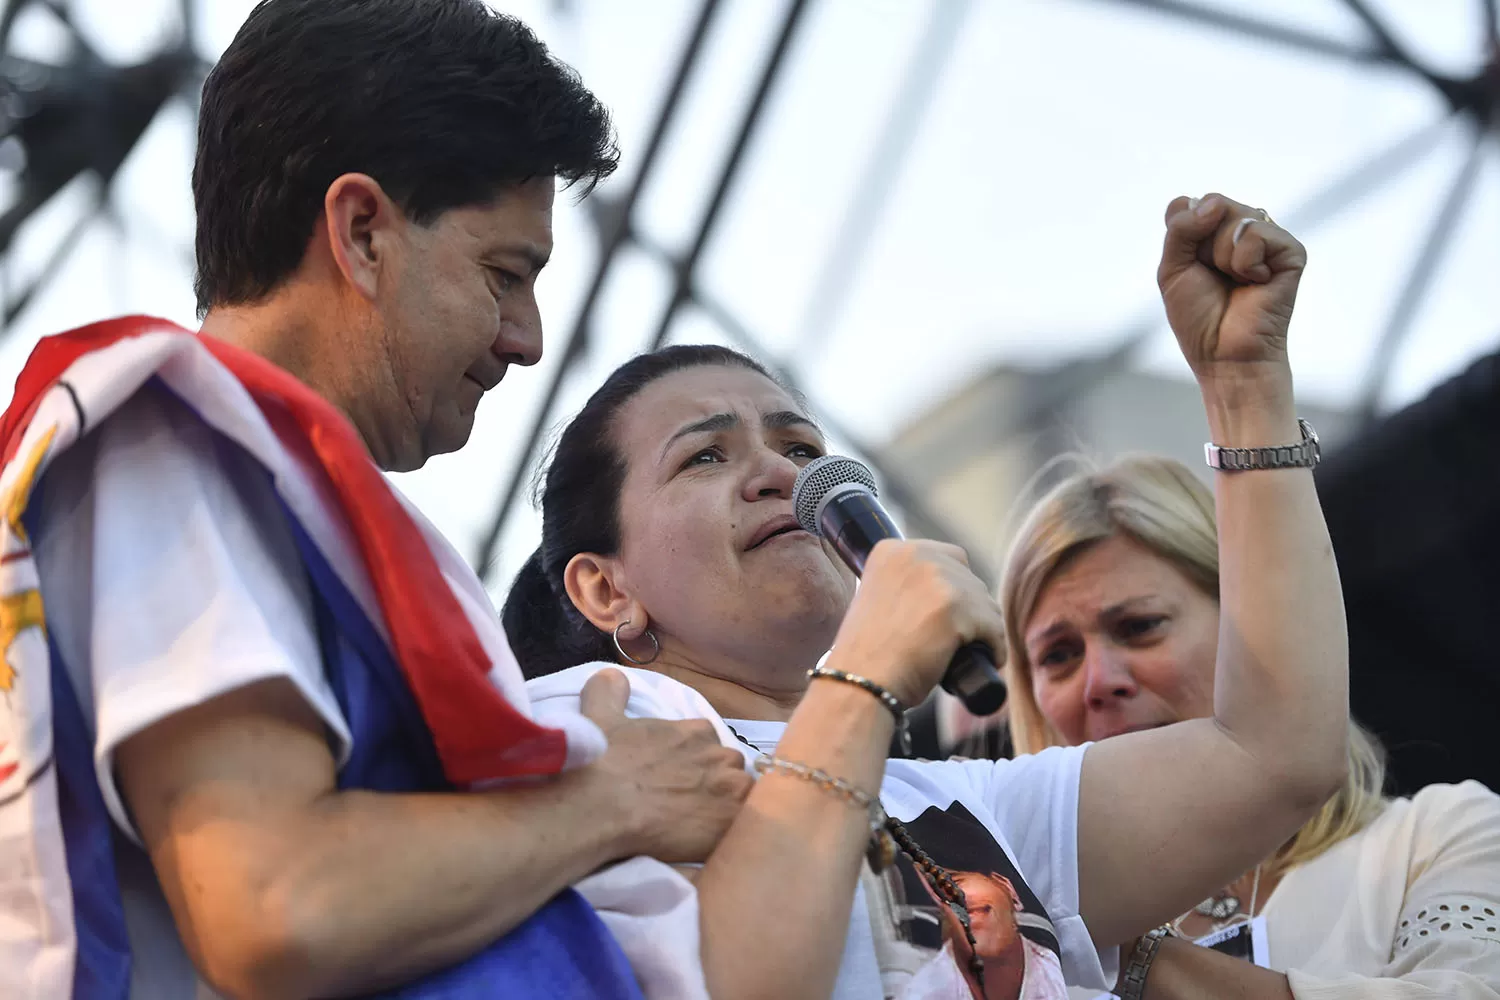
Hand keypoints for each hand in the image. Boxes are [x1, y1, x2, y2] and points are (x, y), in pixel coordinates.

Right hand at [578, 668, 752, 863]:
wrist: (602, 805)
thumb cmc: (604, 761)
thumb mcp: (601, 715)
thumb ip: (610, 691)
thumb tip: (612, 675)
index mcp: (698, 730)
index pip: (709, 743)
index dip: (695, 761)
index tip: (678, 776)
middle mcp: (722, 754)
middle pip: (729, 769)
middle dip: (714, 783)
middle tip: (687, 803)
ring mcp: (732, 789)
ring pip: (740, 796)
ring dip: (725, 806)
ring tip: (698, 824)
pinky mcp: (734, 822)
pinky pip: (745, 826)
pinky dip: (730, 830)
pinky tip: (709, 837)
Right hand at [826, 539, 1004, 706]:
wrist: (859, 683)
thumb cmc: (866, 656)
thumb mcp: (878, 600)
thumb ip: (904, 587)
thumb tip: (945, 595)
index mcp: (891, 550)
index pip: (948, 557)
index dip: (954, 587)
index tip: (950, 613)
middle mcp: (915, 555)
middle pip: (969, 578)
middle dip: (971, 608)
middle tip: (963, 638)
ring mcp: (937, 579)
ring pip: (985, 603)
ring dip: (984, 627)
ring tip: (972, 651)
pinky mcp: (957, 608)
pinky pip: (993, 626)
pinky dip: (995, 646)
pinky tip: (988, 660)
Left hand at [1157, 193, 1306, 386]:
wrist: (1224, 354)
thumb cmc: (1199, 318)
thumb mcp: (1172, 269)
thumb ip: (1180, 228)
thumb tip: (1214, 202)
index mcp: (1211, 233)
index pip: (1188, 203)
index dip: (1182, 232)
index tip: (1189, 265)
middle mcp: (1241, 231)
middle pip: (1212, 203)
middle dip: (1202, 245)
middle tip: (1213, 276)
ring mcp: (1267, 239)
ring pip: (1234, 215)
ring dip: (1222, 256)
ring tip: (1235, 282)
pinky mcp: (1290, 251)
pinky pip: (1257, 232)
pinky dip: (1245, 262)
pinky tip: (1255, 283)